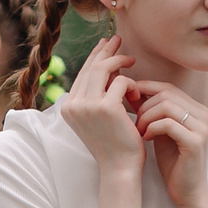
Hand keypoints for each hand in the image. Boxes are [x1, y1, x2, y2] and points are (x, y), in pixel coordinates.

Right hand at [58, 36, 143, 173]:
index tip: (106, 45)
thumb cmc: (114, 144)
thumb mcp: (99, 118)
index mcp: (69, 108)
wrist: (120, 168)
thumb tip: (108, 67)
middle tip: (117, 39)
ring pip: (103, 69)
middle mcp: (73, 105)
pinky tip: (138, 94)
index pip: (82, 74)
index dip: (94, 57)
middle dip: (105, 51)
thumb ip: (98, 95)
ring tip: (131, 59)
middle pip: (90, 67)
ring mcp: (87, 106)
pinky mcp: (105, 107)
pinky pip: (121, 82)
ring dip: (119, 61)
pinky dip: (132, 84)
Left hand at [130, 81, 207, 207]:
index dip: (145, 90)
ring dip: (146, 117)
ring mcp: (202, 128)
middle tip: (135, 123)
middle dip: (144, 106)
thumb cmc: (173, 161)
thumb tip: (132, 90)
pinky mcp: (195, 142)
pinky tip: (146, 138)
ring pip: (166, 106)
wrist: (187, 191)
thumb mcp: (161, 130)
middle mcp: (204, 115)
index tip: (129, 101)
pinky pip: (168, 124)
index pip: (168, 87)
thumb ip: (153, 111)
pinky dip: (152, 128)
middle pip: (166, 94)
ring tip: (139, 131)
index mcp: (197, 109)